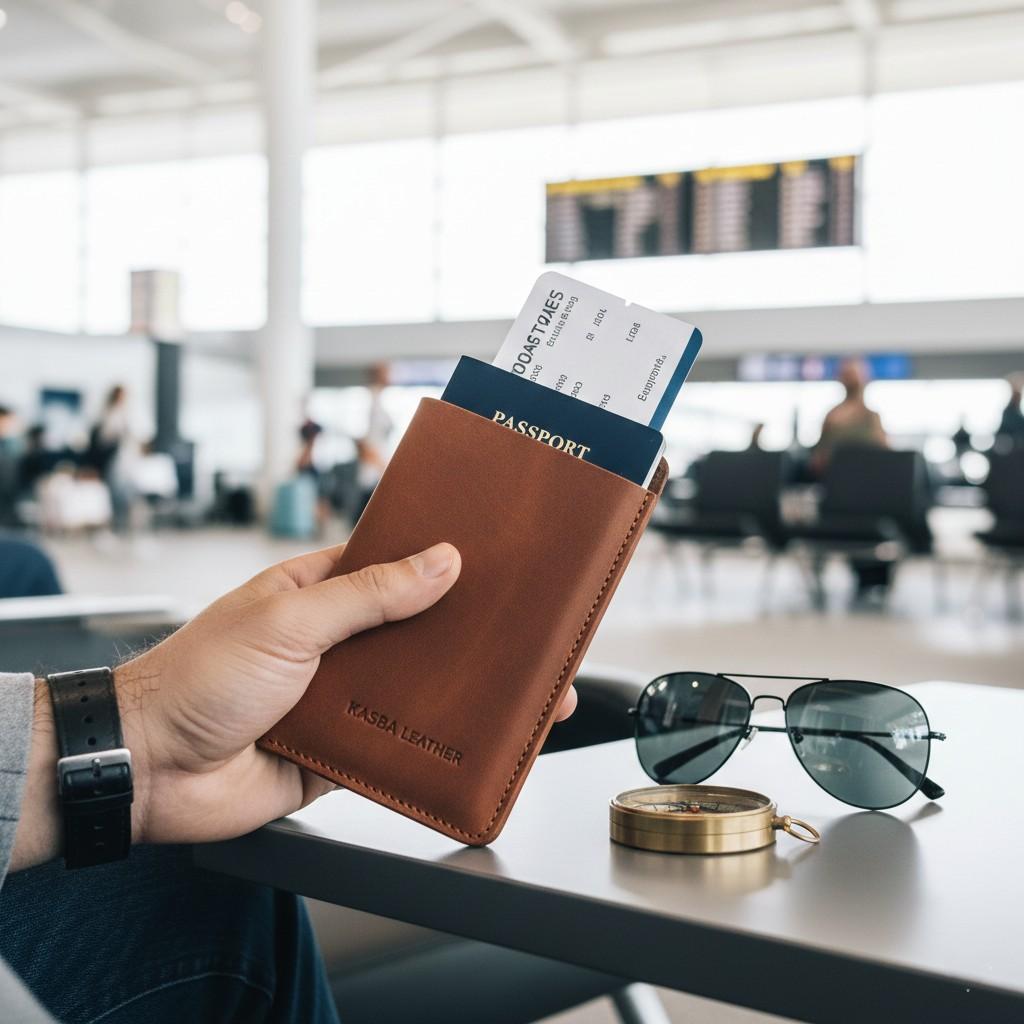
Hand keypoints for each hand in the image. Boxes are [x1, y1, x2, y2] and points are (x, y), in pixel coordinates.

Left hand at [117, 542, 577, 846]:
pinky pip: (398, 743)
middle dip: (469, 635)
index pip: (396, 566)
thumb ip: (369, 595)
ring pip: (415, 688)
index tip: (496, 562)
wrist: (147, 770)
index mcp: (319, 591)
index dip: (444, 563)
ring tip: (523, 691)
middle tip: (529, 635)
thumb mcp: (290, 620)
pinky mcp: (340, 750)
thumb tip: (440, 561)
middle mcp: (335, 641)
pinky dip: (433, 743)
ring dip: (461, 691)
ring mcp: (339, 695)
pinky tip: (476, 740)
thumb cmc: (197, 677)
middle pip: (417, 631)